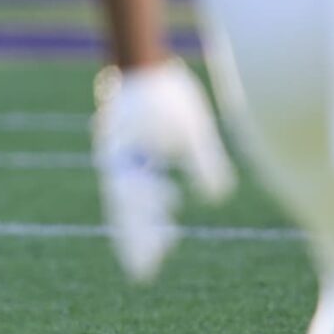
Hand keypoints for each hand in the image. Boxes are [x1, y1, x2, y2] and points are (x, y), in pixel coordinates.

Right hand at [93, 60, 236, 282]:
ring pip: (126, 198)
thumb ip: (204, 162)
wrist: (142, 59)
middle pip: (123, 210)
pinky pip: (133, 181)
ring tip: (160, 247)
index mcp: (124, 158)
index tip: (153, 261)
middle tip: (143, 274)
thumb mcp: (192, 127)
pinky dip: (145, 198)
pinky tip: (166, 203)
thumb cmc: (167, 92)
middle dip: (135, 241)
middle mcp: (116, 161)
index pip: (131, 208)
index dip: (140, 236)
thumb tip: (216, 199)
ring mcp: (119, 155)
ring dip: (141, 222)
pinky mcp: (127, 148)